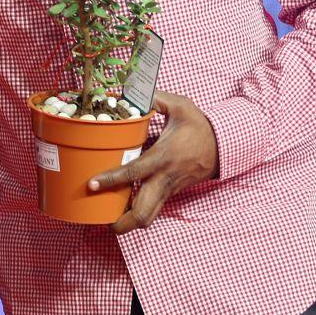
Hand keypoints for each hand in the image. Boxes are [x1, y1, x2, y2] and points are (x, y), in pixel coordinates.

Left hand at [88, 90, 217, 235]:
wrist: (223, 144)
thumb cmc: (199, 125)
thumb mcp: (179, 105)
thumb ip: (154, 97)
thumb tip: (131, 91)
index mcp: (163, 157)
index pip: (134, 173)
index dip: (112, 180)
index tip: (92, 185)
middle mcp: (165, 178)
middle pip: (143, 213)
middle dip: (121, 222)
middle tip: (99, 218)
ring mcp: (169, 189)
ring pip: (149, 217)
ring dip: (129, 222)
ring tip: (107, 217)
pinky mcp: (171, 192)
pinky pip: (153, 209)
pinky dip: (138, 212)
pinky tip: (123, 206)